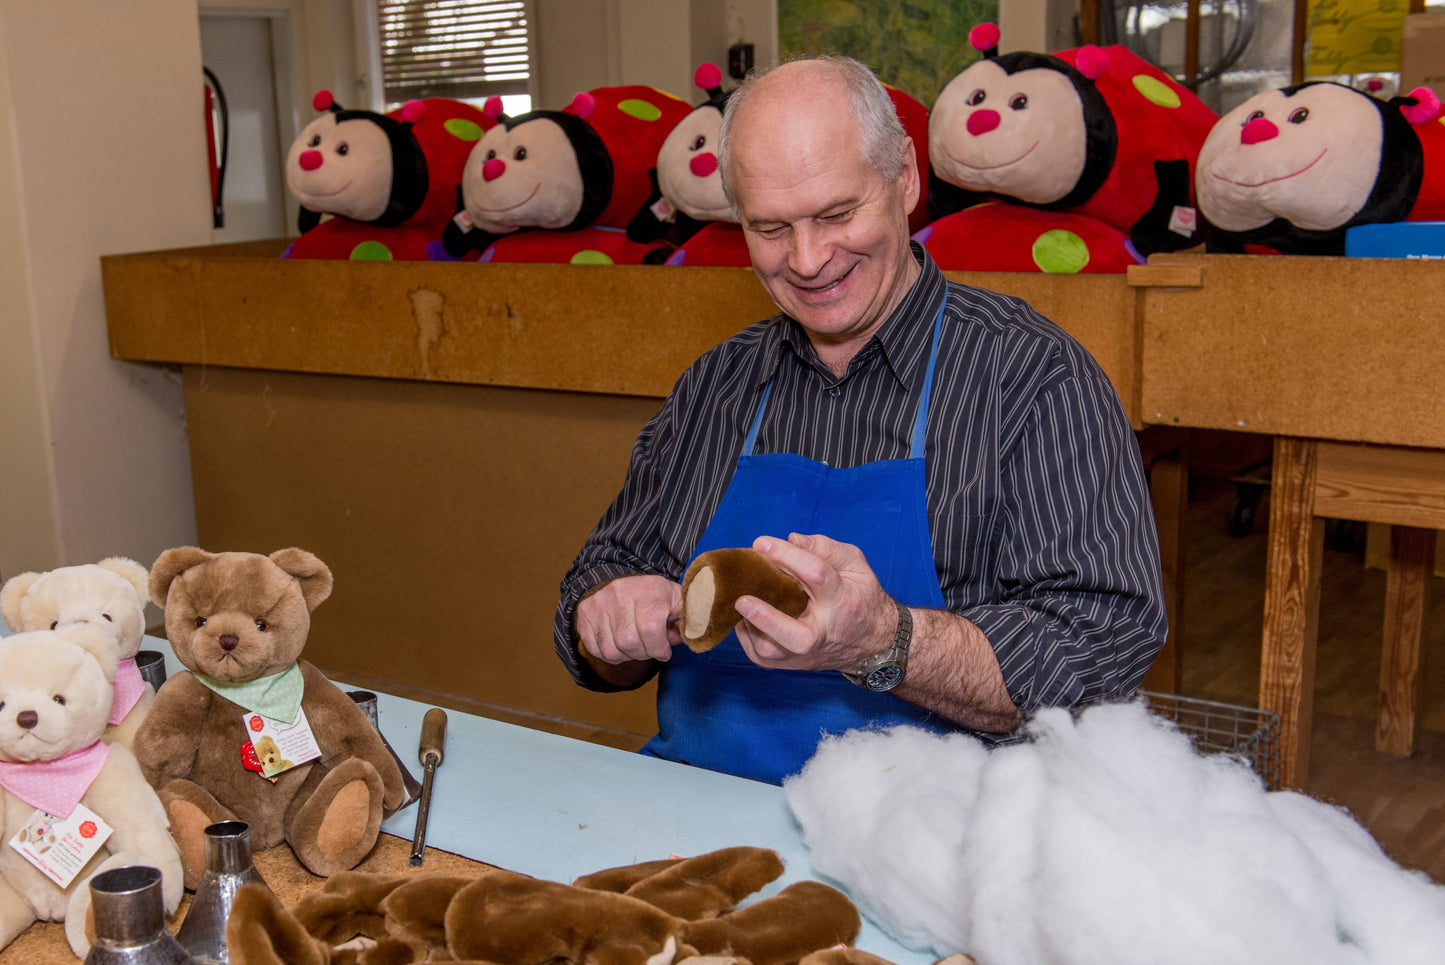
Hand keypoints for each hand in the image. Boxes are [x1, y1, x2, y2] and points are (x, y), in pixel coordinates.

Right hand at [575, 574, 681, 664]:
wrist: (620, 582)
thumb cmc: (654, 597)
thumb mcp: (675, 600)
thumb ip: (685, 619)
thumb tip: (685, 637)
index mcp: (648, 589)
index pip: (650, 628)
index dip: (659, 648)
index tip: (664, 651)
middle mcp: (620, 593)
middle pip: (629, 642)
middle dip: (644, 654)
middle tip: (650, 649)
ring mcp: (599, 604)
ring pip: (612, 650)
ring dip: (627, 656)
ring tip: (636, 647)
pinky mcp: (584, 615)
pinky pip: (596, 650)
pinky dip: (611, 655)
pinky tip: (621, 646)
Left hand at [733, 533, 895, 672]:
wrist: (871, 642)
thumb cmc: (859, 598)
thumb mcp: (855, 566)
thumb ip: (826, 548)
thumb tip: (792, 539)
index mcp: (841, 601)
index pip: (815, 575)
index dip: (787, 555)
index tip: (761, 543)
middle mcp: (822, 632)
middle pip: (794, 635)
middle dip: (766, 618)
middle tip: (742, 599)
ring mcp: (805, 653)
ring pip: (771, 651)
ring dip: (751, 627)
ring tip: (743, 602)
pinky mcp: (791, 664)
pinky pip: (761, 657)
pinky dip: (747, 637)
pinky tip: (747, 619)